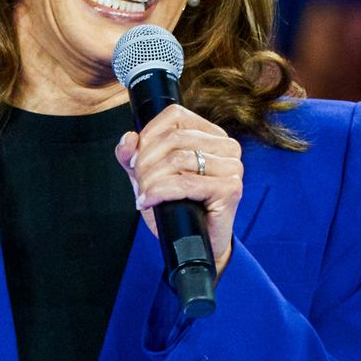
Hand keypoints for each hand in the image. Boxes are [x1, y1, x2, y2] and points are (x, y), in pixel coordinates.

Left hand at [114, 105, 243, 275]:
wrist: (194, 244)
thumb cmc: (176, 208)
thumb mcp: (149, 177)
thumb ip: (134, 156)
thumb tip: (128, 139)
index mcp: (211, 135)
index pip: (175, 116)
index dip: (148, 135)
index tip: (134, 161)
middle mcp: (227, 147)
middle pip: (174, 139)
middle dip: (146, 162)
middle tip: (139, 184)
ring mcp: (233, 167)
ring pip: (178, 159)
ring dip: (151, 179)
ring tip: (145, 195)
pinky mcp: (231, 188)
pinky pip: (185, 183)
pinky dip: (160, 192)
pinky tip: (149, 202)